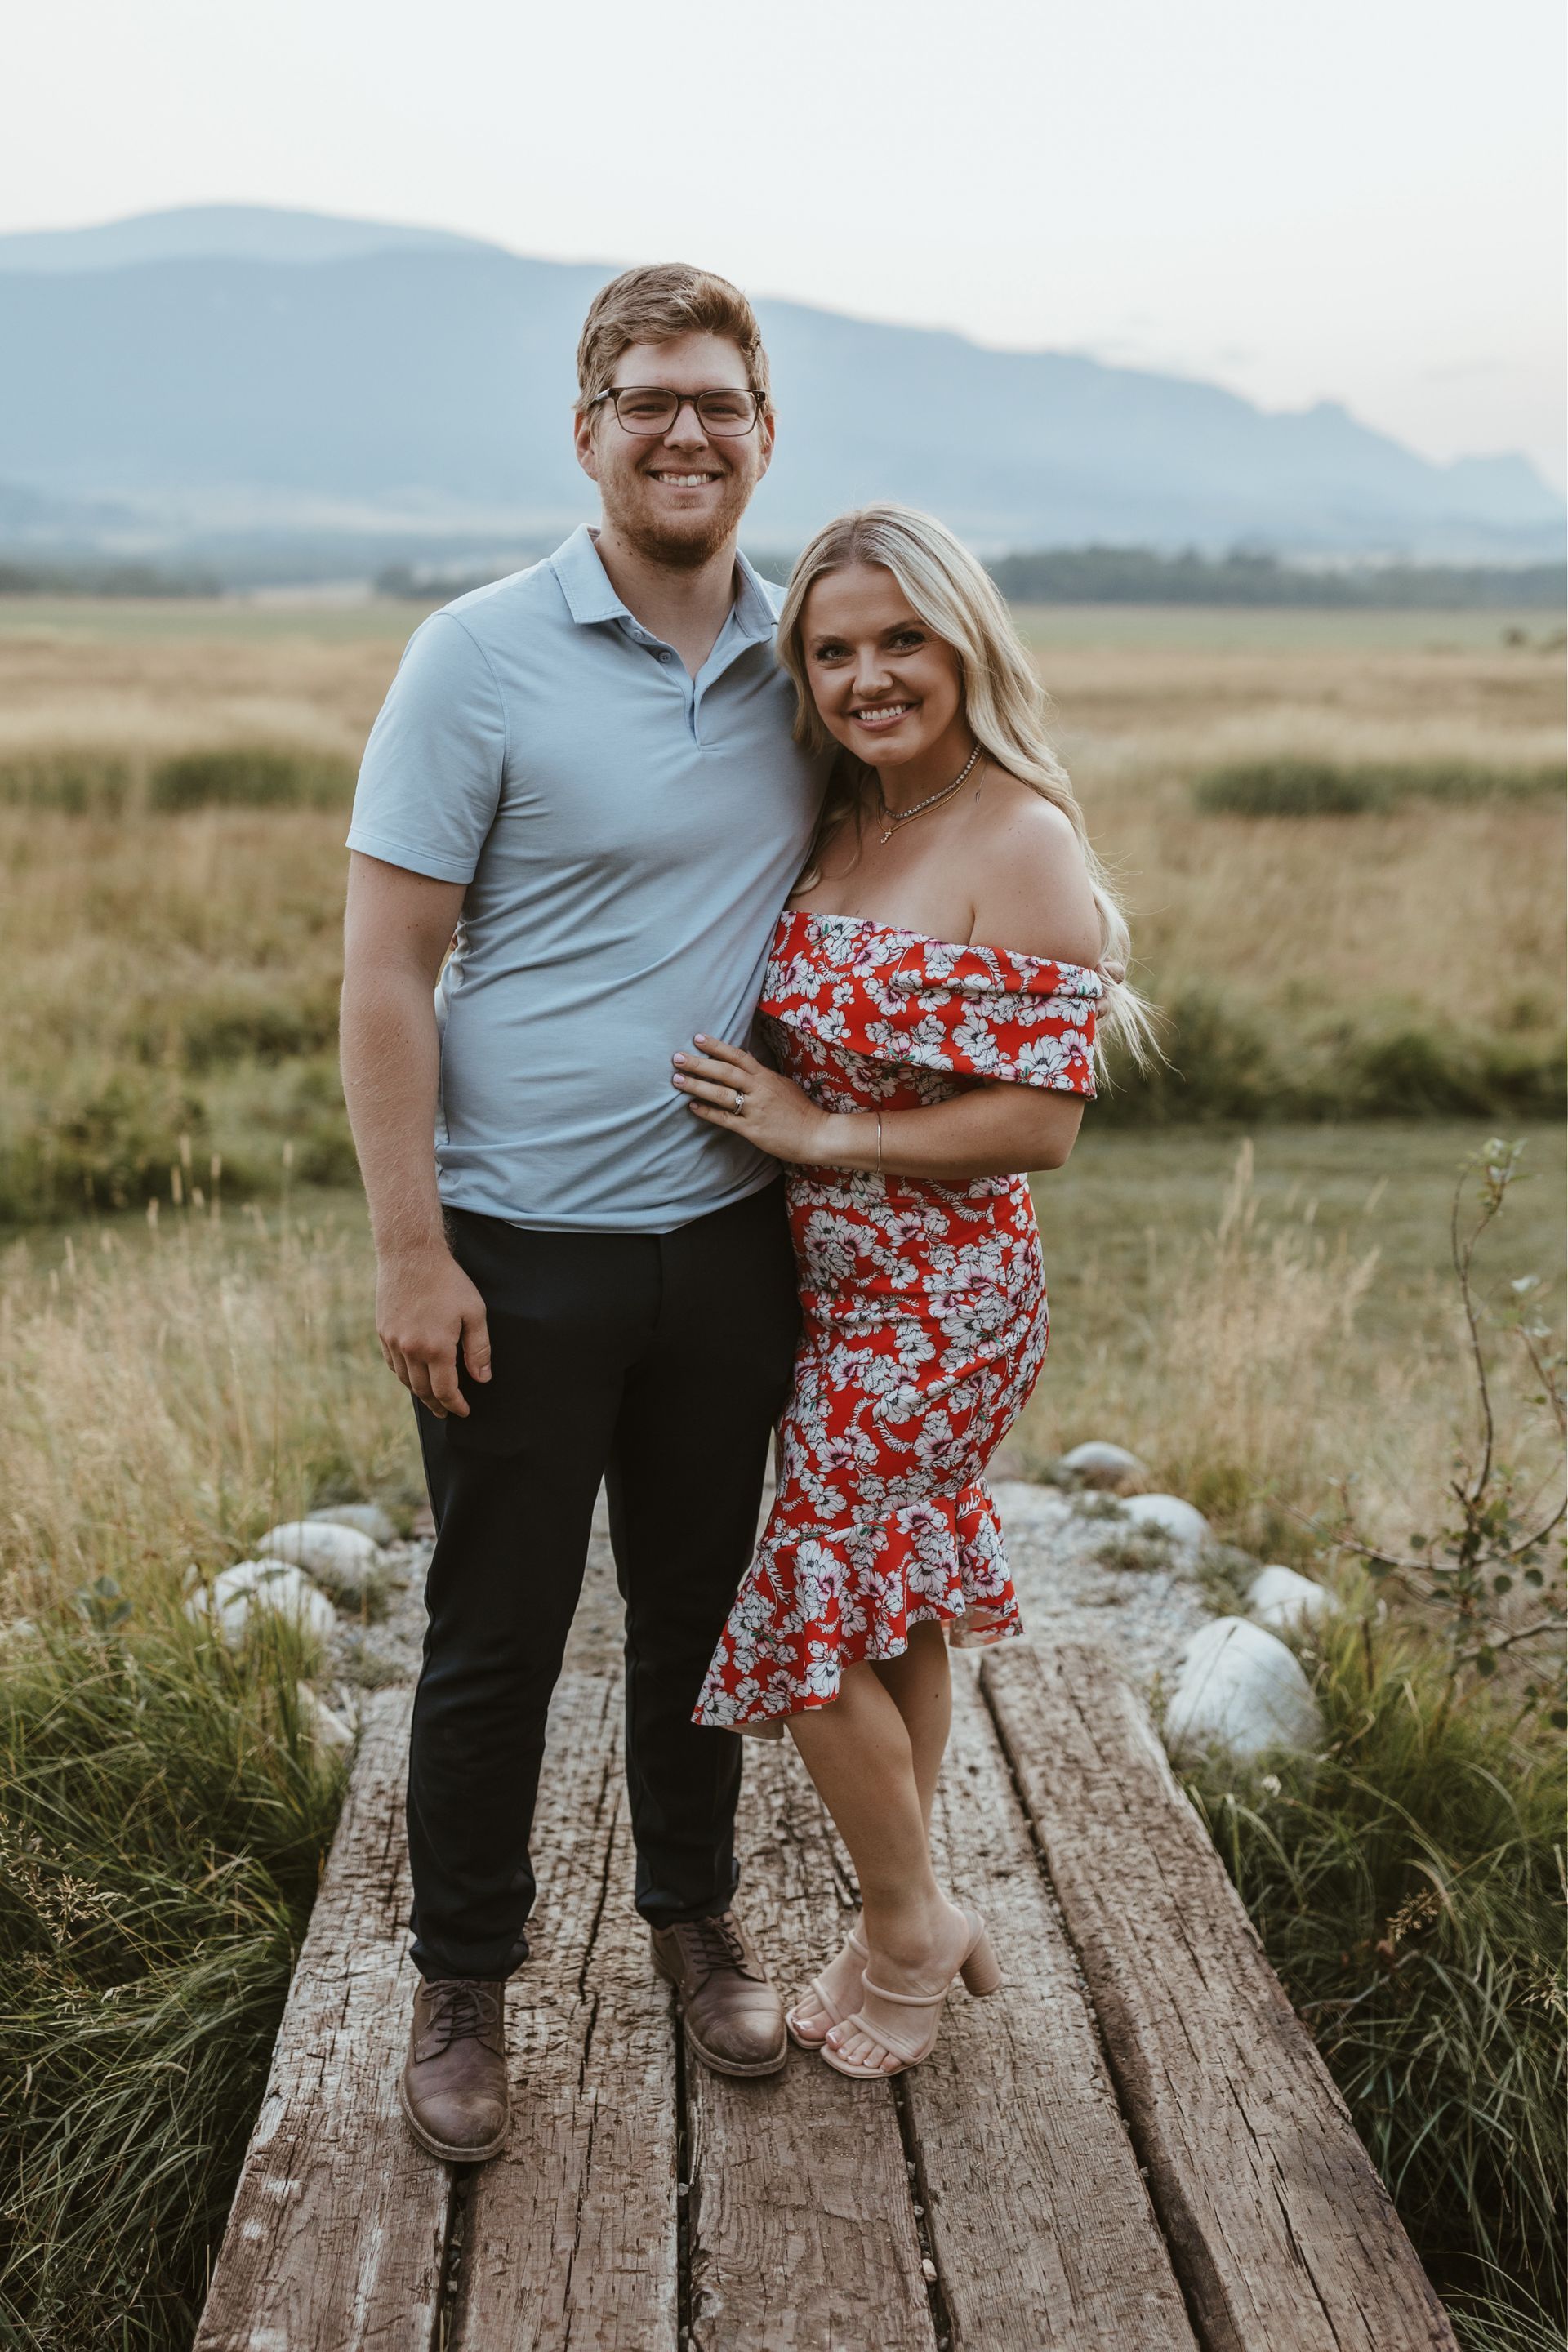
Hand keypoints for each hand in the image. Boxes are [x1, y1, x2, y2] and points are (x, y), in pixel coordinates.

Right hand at [376, 1245, 491, 1417]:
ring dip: (419, 1392)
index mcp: (436, 1347)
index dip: (455, 1405)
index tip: (463, 1412)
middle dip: (437, 1404)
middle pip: (423, 1390)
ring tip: (432, 1398)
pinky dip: (403, 1375)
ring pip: (405, 1379)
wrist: (411, 1255)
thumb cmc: (448, 1281)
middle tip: (447, 1411)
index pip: (445, 1390)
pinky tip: (412, 1376)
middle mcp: (410, 1349)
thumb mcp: (474, 1312)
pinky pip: (392, 1364)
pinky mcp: (383, 1332)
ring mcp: (393, 1341)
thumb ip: (479, 1349)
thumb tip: (482, 1378)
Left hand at [672, 1035, 829, 1163]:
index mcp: (766, 1076)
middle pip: (725, 1072)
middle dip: (699, 1063)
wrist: (817, 1134)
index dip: (717, 1046)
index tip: (697, 1038)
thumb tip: (745, 1063)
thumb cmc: (801, 1110)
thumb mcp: (783, 1085)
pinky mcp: (752, 1129)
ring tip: (677, 1079)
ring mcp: (755, 1109)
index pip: (738, 1056)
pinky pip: (725, 1119)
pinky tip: (692, 1107)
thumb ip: (763, 1075)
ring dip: (697, 1086)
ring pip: (721, 1094)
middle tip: (677, 1057)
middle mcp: (759, 1089)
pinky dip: (708, 1112)